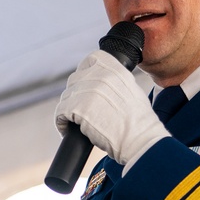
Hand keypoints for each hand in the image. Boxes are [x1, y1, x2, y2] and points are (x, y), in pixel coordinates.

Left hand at [55, 50, 169, 163]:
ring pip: (66, 97)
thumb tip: (99, 84)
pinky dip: (62, 122)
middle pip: (75, 80)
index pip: (90, 60)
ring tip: (75, 123)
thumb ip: (115, 81)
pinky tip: (67, 130)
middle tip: (81, 110)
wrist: (138, 139)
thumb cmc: (139, 122)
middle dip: (76, 95)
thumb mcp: (132, 90)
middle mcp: (99, 76)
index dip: (84, 73)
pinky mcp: (77, 108)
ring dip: (69, 110)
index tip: (83, 85)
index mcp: (114, 69)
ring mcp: (87, 91)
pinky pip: (60, 113)